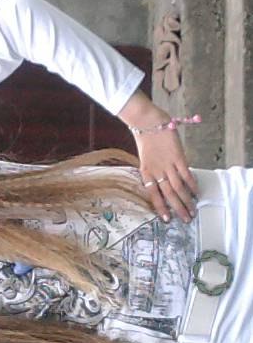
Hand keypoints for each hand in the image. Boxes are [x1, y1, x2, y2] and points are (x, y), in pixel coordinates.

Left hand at [118, 91, 198, 222]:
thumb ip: (154, 171)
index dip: (160, 207)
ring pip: (178, 187)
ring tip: (193, 210)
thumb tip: (164, 183)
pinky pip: (186, 174)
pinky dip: (192, 184)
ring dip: (186, 200)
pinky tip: (197, 192)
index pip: (153, 195)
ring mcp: (167, 165)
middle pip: (168, 194)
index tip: (167, 219)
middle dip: (178, 208)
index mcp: (146, 173)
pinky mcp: (177, 157)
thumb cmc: (146, 139)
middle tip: (186, 219)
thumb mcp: (146, 159)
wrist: (147, 123)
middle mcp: (156, 172)